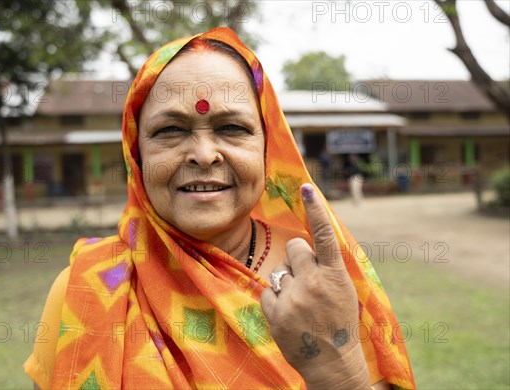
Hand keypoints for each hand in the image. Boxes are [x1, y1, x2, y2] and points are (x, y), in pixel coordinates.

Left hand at [260, 183, 370, 387]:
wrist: (331, 362)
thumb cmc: (338, 323)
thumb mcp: (343, 291)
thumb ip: (327, 268)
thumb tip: (309, 246)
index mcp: (335, 276)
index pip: (325, 236)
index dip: (316, 210)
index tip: (307, 188)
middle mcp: (314, 283)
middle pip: (294, 248)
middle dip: (297, 257)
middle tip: (306, 278)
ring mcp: (293, 298)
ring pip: (279, 271)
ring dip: (287, 282)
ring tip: (300, 304)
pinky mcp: (276, 313)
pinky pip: (267, 291)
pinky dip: (275, 300)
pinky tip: (289, 314)